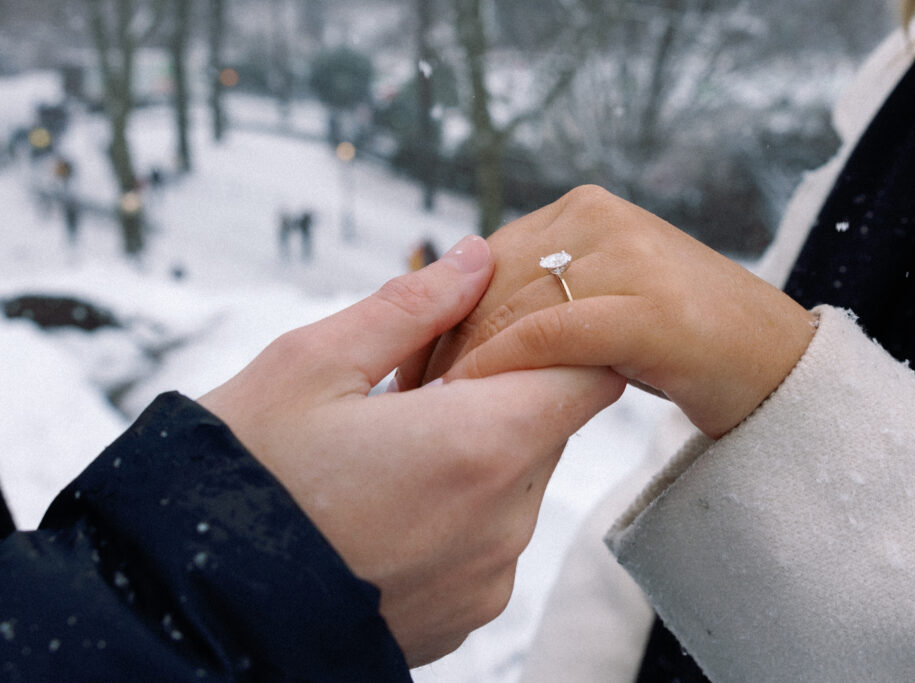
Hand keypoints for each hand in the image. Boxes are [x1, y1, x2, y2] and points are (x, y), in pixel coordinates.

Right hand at [198, 235, 624, 665]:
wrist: (192, 609)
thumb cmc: (242, 477)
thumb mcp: (310, 365)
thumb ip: (411, 307)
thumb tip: (476, 258)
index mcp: (479, 445)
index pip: (589, 376)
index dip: (560, 343)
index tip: (507, 330)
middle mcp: (502, 521)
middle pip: (549, 426)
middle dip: (498, 392)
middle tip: (414, 383)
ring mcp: (488, 576)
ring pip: (518, 482)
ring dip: (476, 452)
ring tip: (388, 447)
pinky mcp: (466, 613)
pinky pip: (489, 540)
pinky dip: (458, 510)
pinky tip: (387, 502)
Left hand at [416, 186, 816, 437]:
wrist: (772, 365)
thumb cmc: (678, 342)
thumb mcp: (601, 297)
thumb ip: (543, 290)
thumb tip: (462, 318)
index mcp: (582, 211)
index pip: (486, 258)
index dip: (443, 312)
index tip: (412, 362)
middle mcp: (599, 219)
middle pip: (491, 281)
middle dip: (447, 339)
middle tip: (413, 392)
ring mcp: (626, 256)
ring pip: (512, 307)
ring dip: (467, 360)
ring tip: (436, 407)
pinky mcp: (645, 307)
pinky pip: (547, 335)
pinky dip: (503, 368)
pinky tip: (476, 402)